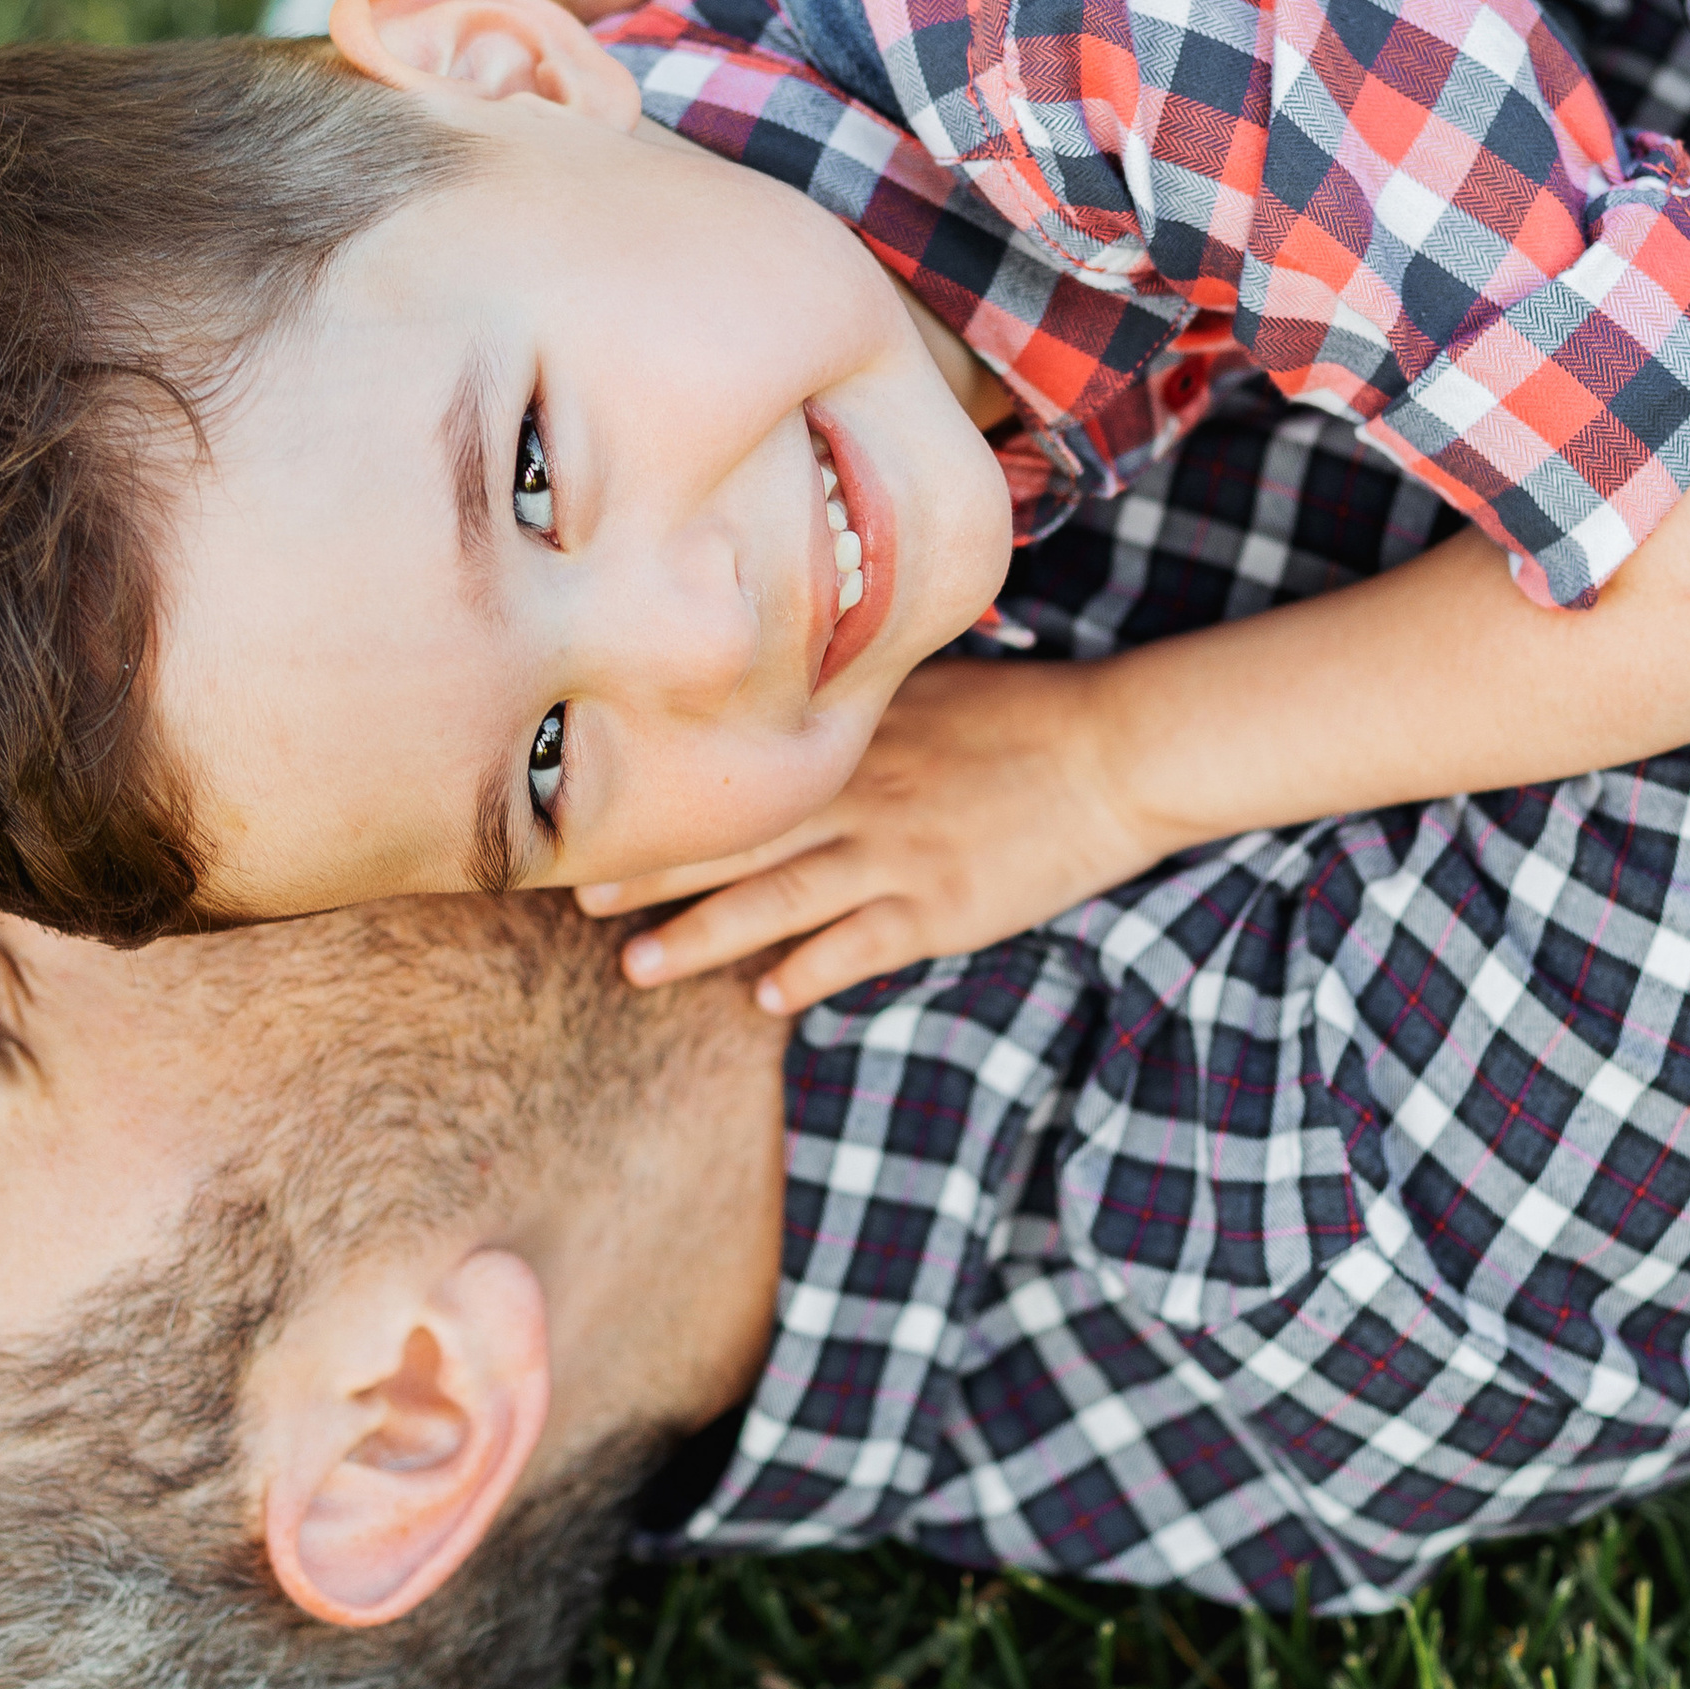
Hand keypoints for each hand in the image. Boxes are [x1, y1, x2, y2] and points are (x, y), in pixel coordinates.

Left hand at [574, 656, 1165, 1011]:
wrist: (1111, 751)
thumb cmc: (1019, 716)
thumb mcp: (922, 688)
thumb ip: (849, 706)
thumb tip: (781, 709)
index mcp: (845, 744)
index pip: (734, 778)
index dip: (661, 808)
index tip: (596, 825)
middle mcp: (854, 797)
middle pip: (732, 841)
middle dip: (651, 876)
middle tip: (578, 903)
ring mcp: (894, 855)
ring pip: (775, 902)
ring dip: (700, 937)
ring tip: (636, 969)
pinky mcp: (939, 906)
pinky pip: (858, 947)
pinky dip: (810, 974)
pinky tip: (766, 1000)